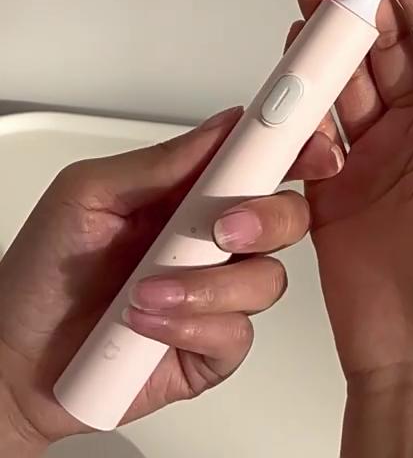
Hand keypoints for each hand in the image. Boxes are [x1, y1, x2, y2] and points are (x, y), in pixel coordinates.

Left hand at [0, 107, 342, 452]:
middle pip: (288, 216)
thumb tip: (223, 126)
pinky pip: (237, 334)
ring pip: (267, 280)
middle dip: (268, 217)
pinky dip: (191, 326)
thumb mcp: (88, 193)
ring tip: (147, 289)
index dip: (297, 146)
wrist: (13, 360)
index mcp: (194, 192)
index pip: (263, 159)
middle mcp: (215, 239)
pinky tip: (147, 323)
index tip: (309, 140)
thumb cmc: (44, 273)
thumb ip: (160, 162)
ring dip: (207, 284)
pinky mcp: (212, 347)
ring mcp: (218, 294)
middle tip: (222, 226)